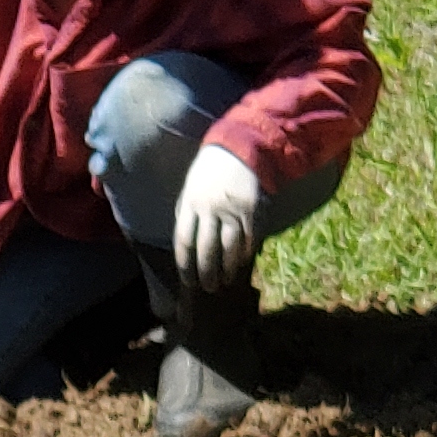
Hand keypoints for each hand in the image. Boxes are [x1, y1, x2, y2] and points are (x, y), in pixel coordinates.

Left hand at [175, 144, 260, 293]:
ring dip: (226, 268)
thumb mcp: (191, 188)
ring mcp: (232, 210)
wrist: (240, 149)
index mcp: (191, 204)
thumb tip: (186, 242)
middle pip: (206, 249)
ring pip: (228, 248)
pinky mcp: (252, 211)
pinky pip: (248, 238)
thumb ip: (187, 212)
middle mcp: (210, 209)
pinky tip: (241, 262)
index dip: (185, 265)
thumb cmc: (210, 170)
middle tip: (208, 287)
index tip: (187, 280)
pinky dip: (244, 253)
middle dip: (206, 272)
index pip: (184, 241)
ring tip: (224, 281)